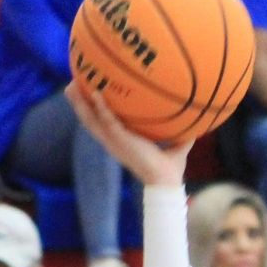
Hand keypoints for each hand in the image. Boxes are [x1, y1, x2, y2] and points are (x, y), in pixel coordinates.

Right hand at [65, 82, 191, 186]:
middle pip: (88, 120)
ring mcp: (113, 141)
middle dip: (78, 102)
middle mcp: (112, 141)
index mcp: (119, 141)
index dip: (91, 110)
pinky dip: (101, 108)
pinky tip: (97, 93)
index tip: (86, 94)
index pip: (100, 124)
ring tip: (72, 85)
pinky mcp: (120, 141)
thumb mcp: (174, 146)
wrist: (167, 181)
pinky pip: (107, 121)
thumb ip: (180, 134)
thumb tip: (194, 121)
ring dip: (81, 102)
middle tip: (71, 84)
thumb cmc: (169, 168)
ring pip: (90, 120)